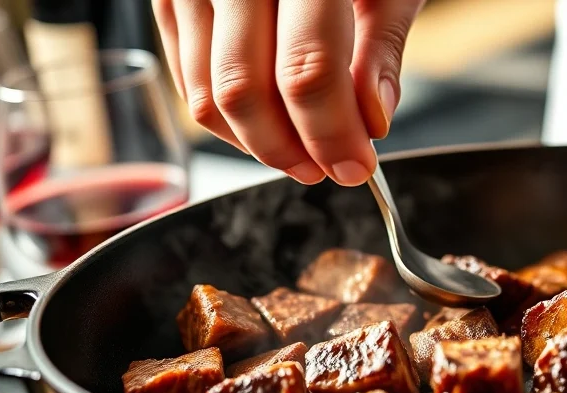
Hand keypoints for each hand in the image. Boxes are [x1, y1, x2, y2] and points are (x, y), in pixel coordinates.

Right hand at [152, 0, 423, 185]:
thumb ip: (380, 49)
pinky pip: (187, 77)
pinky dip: (228, 116)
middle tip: (330, 168)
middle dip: (290, 148)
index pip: (307, 71)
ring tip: (302, 152)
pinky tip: (269, 123)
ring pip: (206, 94)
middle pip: (244, 90)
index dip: (332, 134)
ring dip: (257, 143)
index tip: (358, 167)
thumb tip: (372, 122)